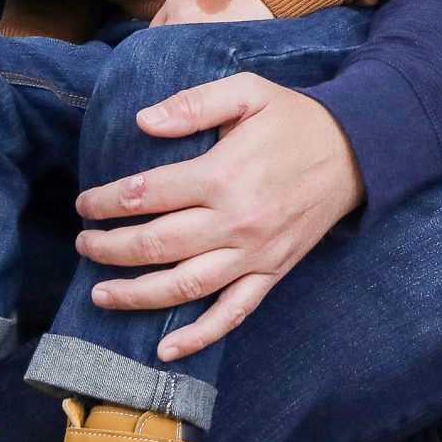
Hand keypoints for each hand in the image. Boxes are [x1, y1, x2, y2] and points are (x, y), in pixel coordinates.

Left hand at [72, 75, 363, 359]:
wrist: (357, 151)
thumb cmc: (295, 120)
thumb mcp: (249, 92)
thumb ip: (194, 104)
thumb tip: (143, 122)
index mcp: (223, 175)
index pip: (146, 195)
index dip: (106, 202)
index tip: (86, 204)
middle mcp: (235, 221)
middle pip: (156, 244)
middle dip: (109, 248)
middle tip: (83, 243)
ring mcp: (254, 254)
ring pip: (184, 286)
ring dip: (136, 294)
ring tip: (100, 293)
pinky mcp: (272, 272)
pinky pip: (233, 312)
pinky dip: (199, 336)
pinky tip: (166, 349)